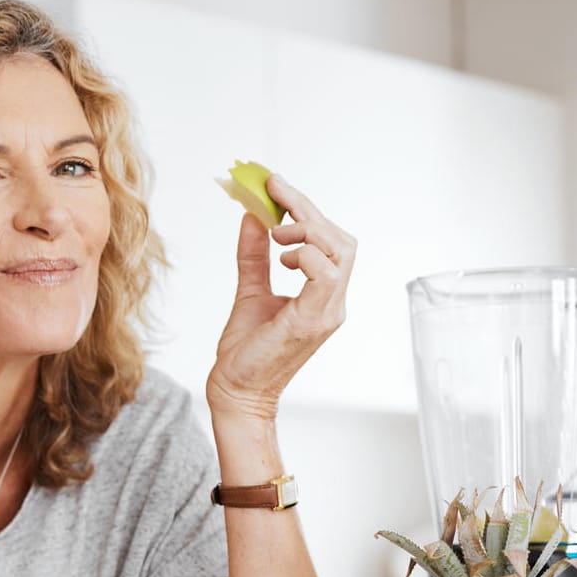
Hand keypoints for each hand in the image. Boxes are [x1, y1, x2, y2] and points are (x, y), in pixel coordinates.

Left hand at [206, 175, 356, 421]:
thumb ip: (254, 256)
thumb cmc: (245, 352)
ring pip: (339, 251)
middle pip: (341, 239)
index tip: (276, 185)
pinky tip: (281, 259)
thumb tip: (252, 217)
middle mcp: (333, 303)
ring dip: (307, 230)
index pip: (331, 241)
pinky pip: (324, 274)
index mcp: (323, 295)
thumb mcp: (250, 291)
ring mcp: (327, 312)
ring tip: (276, 236)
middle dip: (308, 210)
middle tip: (275, 193)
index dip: (307, 209)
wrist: (236, 392)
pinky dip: (304, 255)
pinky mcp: (313, 321)